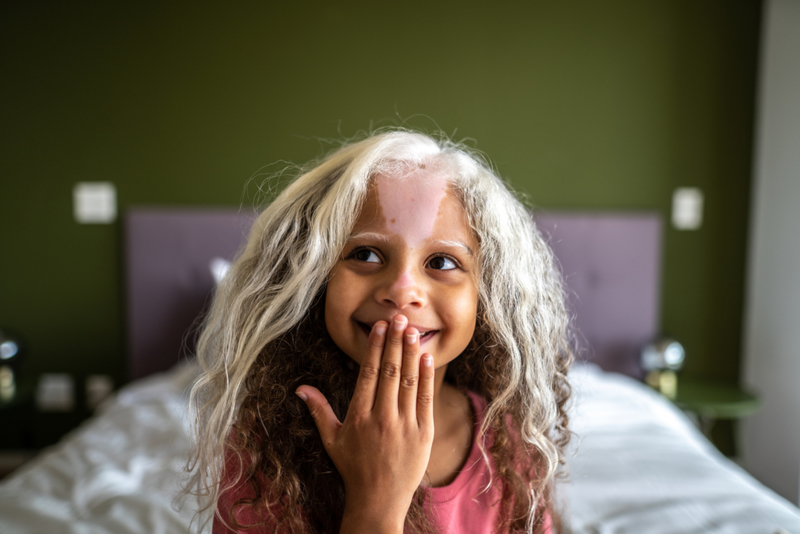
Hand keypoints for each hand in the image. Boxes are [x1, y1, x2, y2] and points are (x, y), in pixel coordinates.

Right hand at [295, 314, 434, 533]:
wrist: (379, 500)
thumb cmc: (353, 468)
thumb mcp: (332, 440)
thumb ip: (319, 411)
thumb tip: (300, 388)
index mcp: (359, 416)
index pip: (369, 373)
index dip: (375, 347)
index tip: (379, 327)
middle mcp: (382, 418)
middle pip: (390, 371)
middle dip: (395, 342)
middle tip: (399, 317)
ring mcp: (405, 425)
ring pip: (409, 381)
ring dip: (411, 352)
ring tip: (412, 329)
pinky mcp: (424, 433)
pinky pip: (425, 398)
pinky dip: (426, 377)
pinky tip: (425, 357)